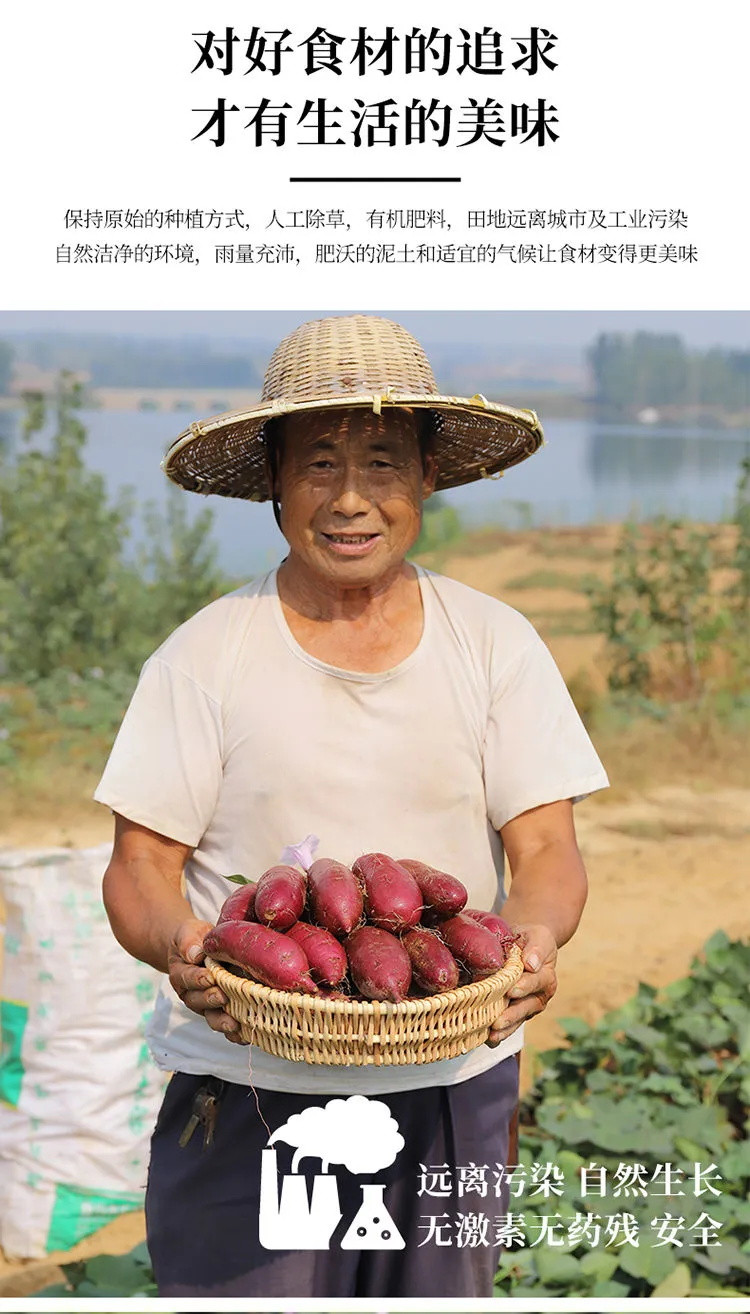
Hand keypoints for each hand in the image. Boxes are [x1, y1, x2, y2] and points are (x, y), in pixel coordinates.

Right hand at [167, 918, 244, 1044]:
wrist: (198, 948)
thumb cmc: (193, 939)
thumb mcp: (187, 933)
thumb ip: (188, 943)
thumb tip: (195, 954)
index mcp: (181, 974)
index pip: (187, 978)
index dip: (198, 979)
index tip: (209, 977)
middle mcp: (192, 993)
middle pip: (198, 1001)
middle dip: (211, 1000)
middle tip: (223, 998)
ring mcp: (207, 1005)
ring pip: (212, 1017)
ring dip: (223, 1022)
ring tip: (235, 1025)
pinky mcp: (221, 1011)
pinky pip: (226, 1024)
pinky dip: (235, 1033)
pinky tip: (246, 1035)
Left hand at [486, 924, 557, 1046]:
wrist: (525, 945)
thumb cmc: (531, 939)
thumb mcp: (538, 936)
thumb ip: (536, 948)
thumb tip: (531, 964)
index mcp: (546, 976)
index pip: (536, 982)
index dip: (524, 986)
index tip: (511, 990)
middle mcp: (539, 996)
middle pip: (526, 1007)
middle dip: (512, 1015)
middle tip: (497, 1022)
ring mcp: (528, 1007)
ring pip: (518, 1020)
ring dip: (505, 1029)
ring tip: (491, 1036)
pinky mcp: (516, 1013)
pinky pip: (510, 1025)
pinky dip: (500, 1034)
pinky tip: (487, 1041)